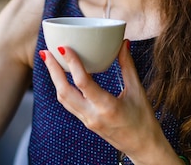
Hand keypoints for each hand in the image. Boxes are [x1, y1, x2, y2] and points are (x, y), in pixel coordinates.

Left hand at [40, 40, 170, 161]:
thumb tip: (123, 43)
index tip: (64, 47)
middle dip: (53, 71)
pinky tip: (62, 77)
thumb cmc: (143, 120)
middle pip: (64, 92)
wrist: (143, 147)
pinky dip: (62, 88)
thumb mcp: (138, 91)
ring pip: (63, 99)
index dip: (72, 63)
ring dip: (55, 79)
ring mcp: (87, 120)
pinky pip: (69, 104)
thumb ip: (128, 66)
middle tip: (46, 52)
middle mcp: (93, 115)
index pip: (83, 82)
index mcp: (107, 106)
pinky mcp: (86, 122)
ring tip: (50, 61)